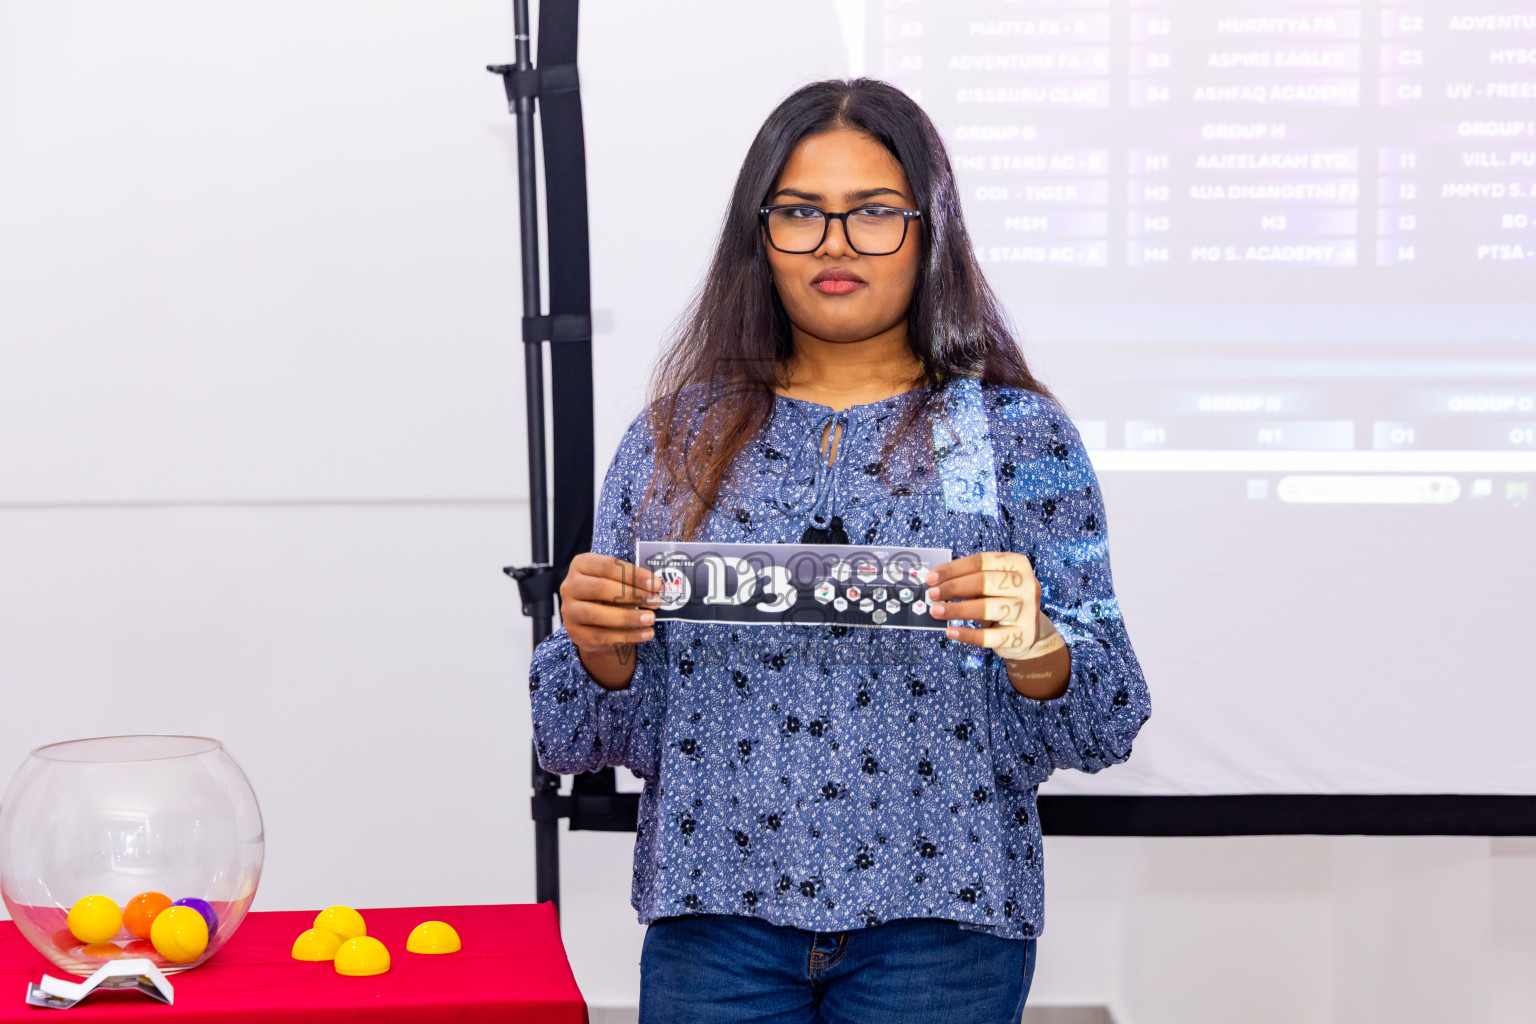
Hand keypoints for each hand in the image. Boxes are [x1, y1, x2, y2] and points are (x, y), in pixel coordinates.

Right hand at [558, 553, 662, 687]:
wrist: (592, 622)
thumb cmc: (609, 594)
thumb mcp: (617, 581)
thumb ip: (632, 581)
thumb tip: (656, 586)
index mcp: (581, 565)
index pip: (608, 566)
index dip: (634, 575)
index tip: (656, 584)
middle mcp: (569, 586)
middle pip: (600, 588)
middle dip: (632, 594)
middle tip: (655, 601)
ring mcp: (569, 611)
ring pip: (597, 614)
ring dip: (628, 617)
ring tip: (651, 618)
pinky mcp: (575, 633)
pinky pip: (602, 636)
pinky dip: (627, 636)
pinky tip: (646, 634)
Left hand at [924, 551, 1052, 657]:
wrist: (1030, 633)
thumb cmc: (1002, 601)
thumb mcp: (990, 587)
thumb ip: (968, 581)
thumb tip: (936, 584)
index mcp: (1017, 564)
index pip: (981, 561)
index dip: (953, 569)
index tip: (931, 578)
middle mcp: (1026, 584)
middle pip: (984, 581)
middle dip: (953, 587)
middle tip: (932, 594)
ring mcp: (1027, 610)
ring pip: (988, 608)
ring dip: (957, 610)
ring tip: (936, 611)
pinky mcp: (1022, 635)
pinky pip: (991, 636)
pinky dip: (968, 634)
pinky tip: (951, 632)